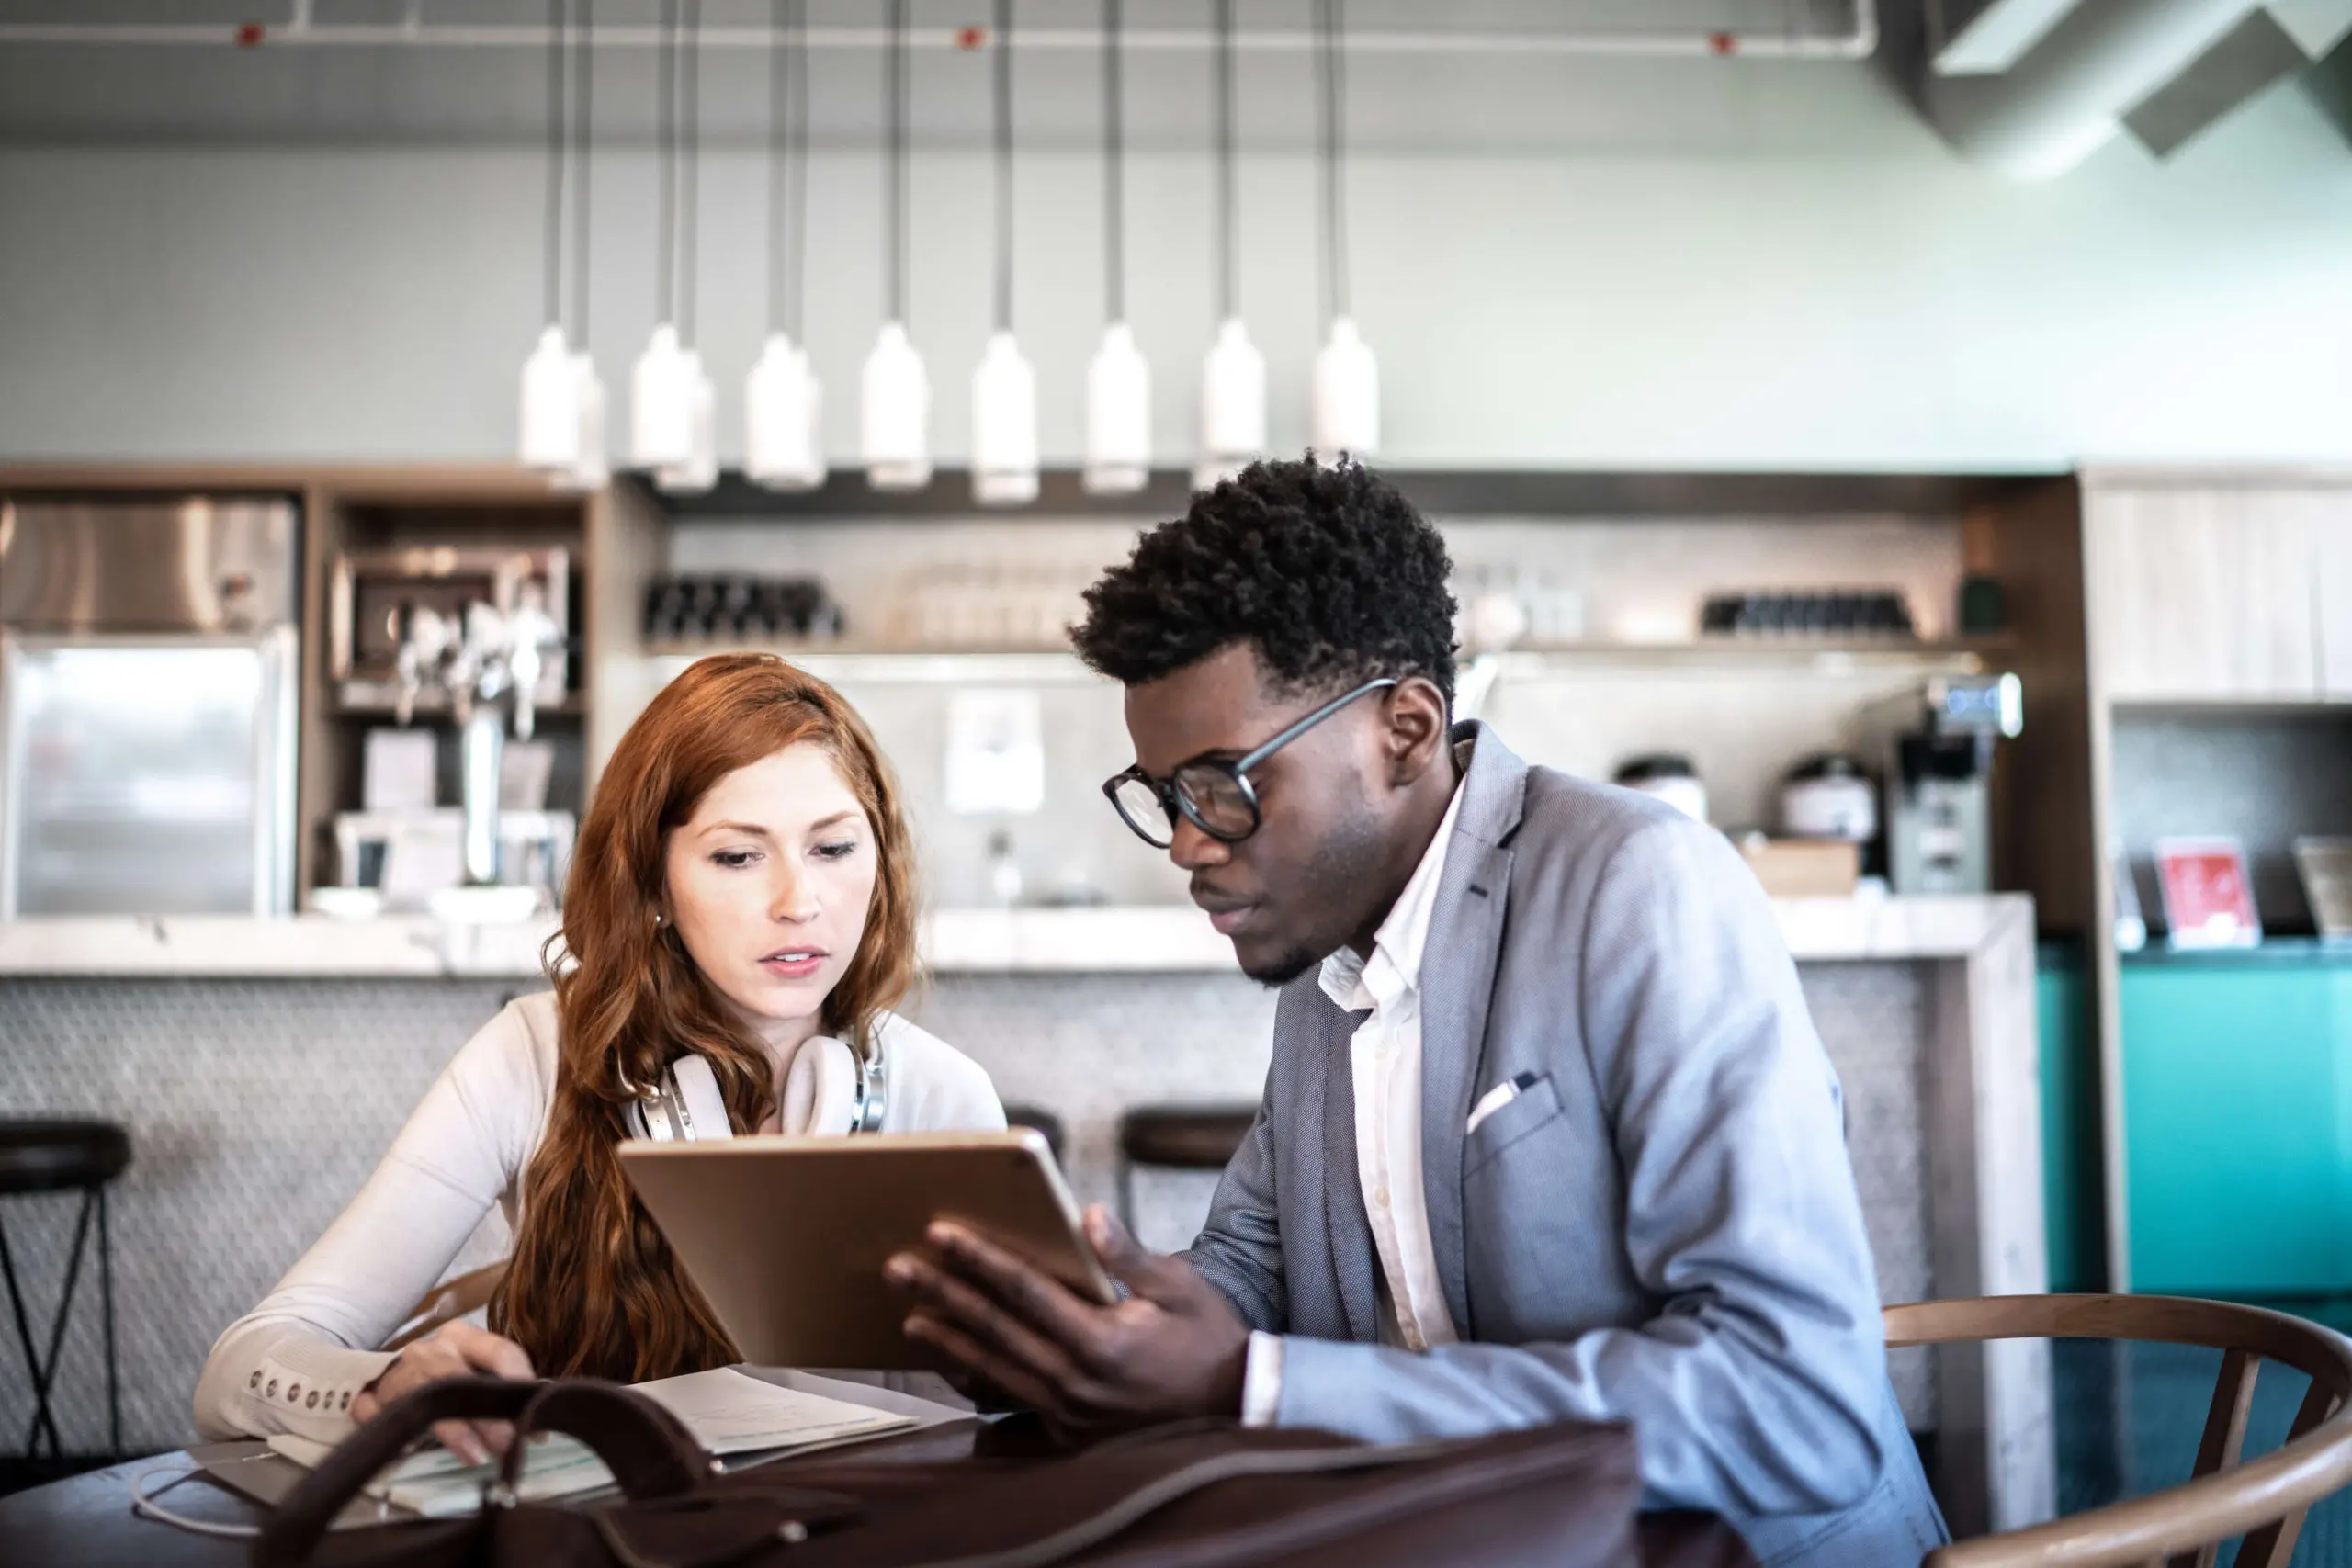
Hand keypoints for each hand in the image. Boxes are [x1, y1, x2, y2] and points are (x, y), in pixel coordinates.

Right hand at [350, 1320, 535, 1464]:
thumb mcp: (478, 1374)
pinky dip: (390, 1425)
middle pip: (458, 1376)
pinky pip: (371, 1410)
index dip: (521, 1383)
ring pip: (422, 1395)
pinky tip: (408, 1447)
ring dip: (452, 1427)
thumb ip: (504, 1390)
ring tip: (475, 1455)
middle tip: (507, 1445)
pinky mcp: (369, 1398)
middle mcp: (430, 1350)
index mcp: (463, 1337)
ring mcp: (397, 1373)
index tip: (537, 1423)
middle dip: (486, 1414)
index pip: (500, 1351)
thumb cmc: (449, 1376)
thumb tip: (541, 1411)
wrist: (392, 1374)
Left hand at [887, 1204, 1250, 1440]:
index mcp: (1102, 1340)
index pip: (1024, 1291)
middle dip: (943, 1295)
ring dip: (949, 1342)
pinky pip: (1012, 1403)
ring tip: (910, 1317)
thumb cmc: (1207, 1338)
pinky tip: (952, 1363)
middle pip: (995, 1330)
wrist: (1234, 1407)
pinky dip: (977, 1382)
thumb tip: (1088, 1215)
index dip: (979, 1259)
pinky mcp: (1069, 1432)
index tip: (941, 1234)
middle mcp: (1077, 1381)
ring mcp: (1069, 1413)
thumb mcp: (1179, 1286)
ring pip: (994, 1370)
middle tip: (899, 1268)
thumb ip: (1128, 1254)